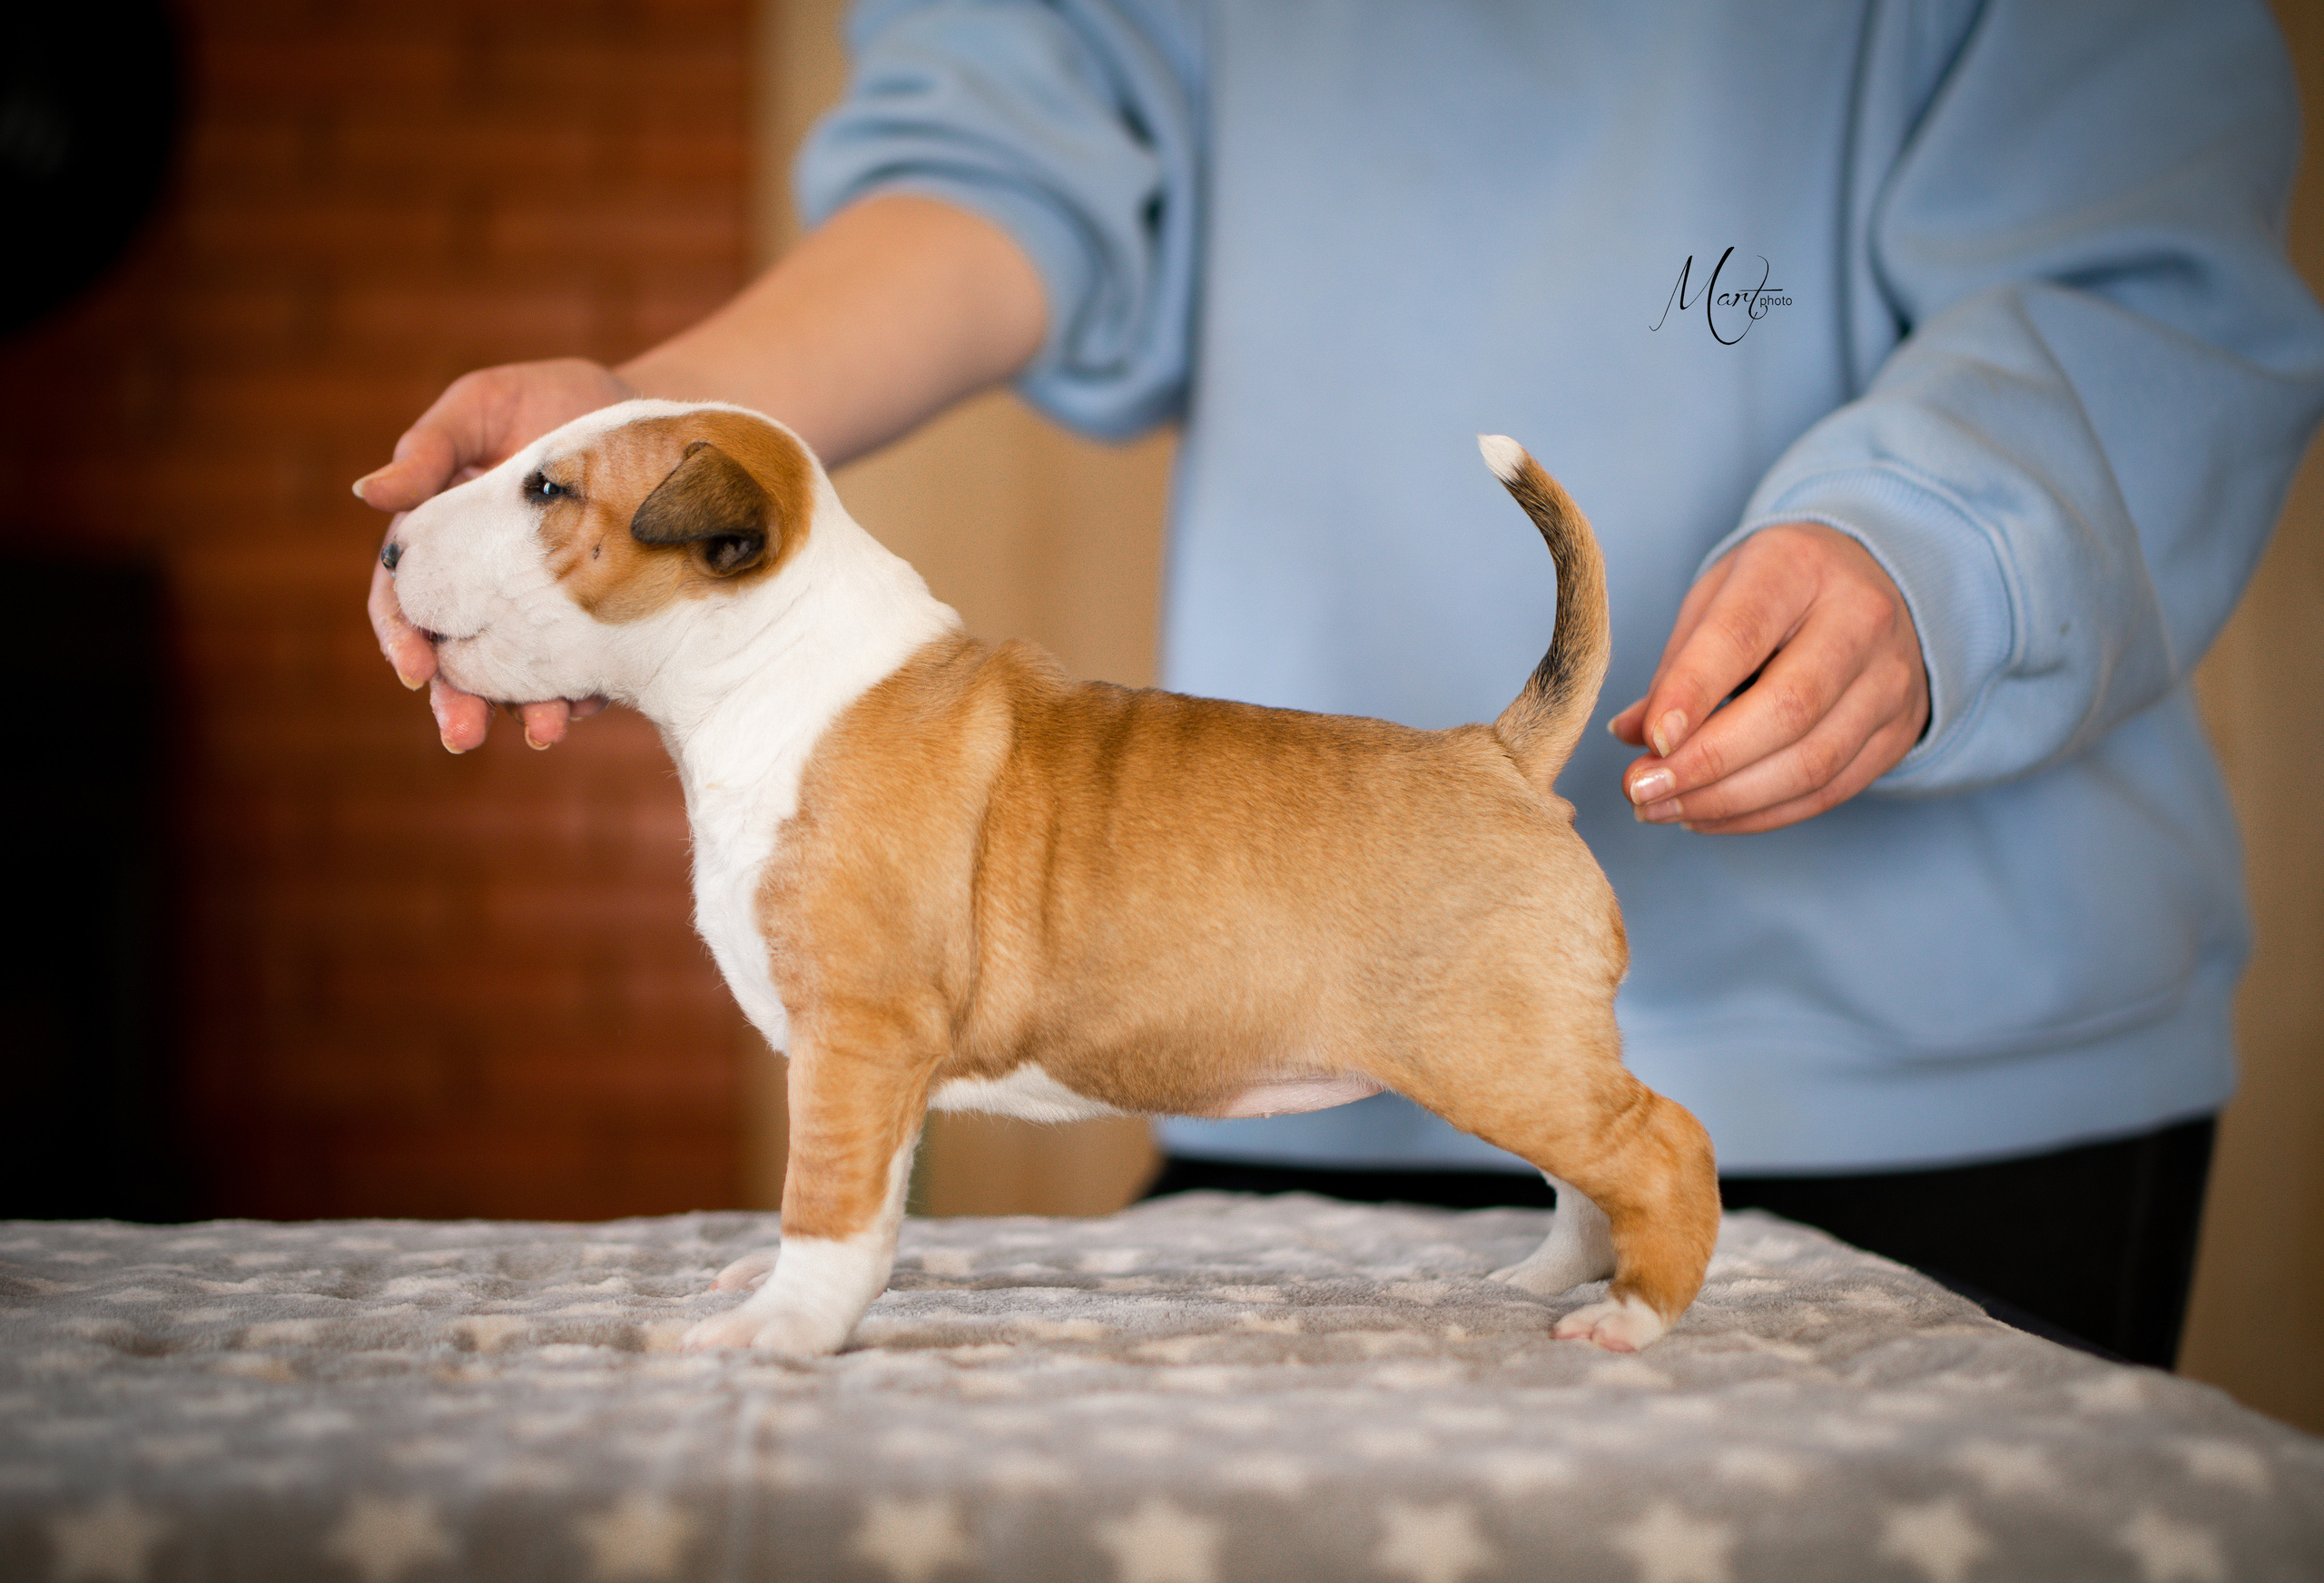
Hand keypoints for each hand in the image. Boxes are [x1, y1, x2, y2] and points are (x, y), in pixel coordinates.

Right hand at [358, 358, 632, 751]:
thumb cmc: (555, 402)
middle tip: (463, 737)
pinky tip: (589, 707)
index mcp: (446, 542)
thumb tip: (365, 494)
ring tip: (543, 733)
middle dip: (459, 699)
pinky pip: (590, 668)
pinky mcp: (606, 626)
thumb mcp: (485, 406)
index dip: (404, 636)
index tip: (414, 669)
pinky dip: (586, 691)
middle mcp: (494, 589)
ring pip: (525, 673)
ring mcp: (552, 613)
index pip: (408, 599)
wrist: (659, 421)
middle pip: (463, 655)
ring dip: (527, 709)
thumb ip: (428, 450)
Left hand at [1609, 522, 1927, 833]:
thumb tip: (1632, 735)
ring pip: (1812, 763)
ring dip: (1726, 800)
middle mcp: (1860, 620)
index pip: (1742, 635)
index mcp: (1799, 567)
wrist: (1868, 585)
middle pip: (1787, 709)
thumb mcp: (1716, 598)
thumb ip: (1677, 665)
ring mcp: (1891, 680)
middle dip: (1706, 763)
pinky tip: (1705, 816)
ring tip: (1662, 809)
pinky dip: (1759, 815)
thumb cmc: (1774, 591)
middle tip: (1640, 789)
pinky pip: (1829, 791)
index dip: (1693, 693)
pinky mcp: (1899, 731)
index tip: (1650, 740)